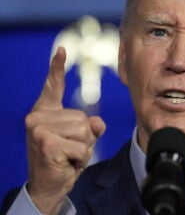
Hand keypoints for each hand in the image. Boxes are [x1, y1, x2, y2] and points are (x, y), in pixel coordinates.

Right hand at [25, 47, 105, 213]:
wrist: (50, 184)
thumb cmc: (64, 158)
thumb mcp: (80, 139)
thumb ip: (89, 126)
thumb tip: (97, 124)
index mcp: (46, 111)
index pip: (53, 86)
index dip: (57, 68)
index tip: (62, 50)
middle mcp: (38, 116)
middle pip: (83, 118)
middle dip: (85, 138)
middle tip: (69, 150)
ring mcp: (38, 128)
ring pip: (84, 131)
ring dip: (83, 148)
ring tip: (68, 156)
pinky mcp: (45, 142)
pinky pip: (81, 147)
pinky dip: (80, 159)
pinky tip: (66, 163)